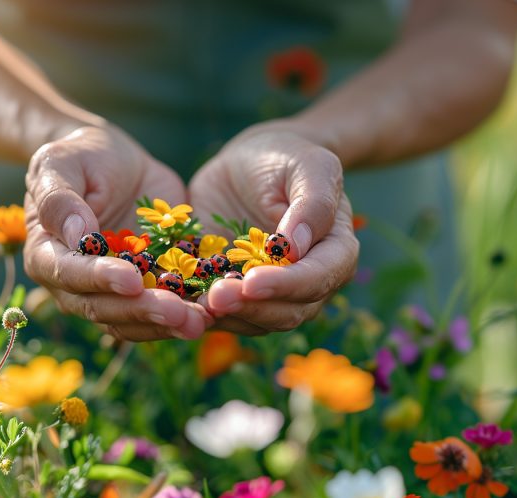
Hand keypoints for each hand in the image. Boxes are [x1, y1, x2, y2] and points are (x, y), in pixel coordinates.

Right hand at [24, 126, 211, 340]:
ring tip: (200, 321)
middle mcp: (75, 284)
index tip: (131, 279)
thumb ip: (59, 199)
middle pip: (104, 307)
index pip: (69, 275)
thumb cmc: (80, 157)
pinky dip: (184, 314)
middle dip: (142, 310)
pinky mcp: (146, 287)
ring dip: (166, 323)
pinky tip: (212, 313)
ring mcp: (111, 292)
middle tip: (178, 312)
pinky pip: (161, 311)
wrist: (114, 160)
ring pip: (133, 319)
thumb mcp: (60, 163)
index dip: (100, 279)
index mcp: (47, 255)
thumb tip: (77, 236)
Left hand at [188, 121, 358, 334]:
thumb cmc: (287, 158)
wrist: (250, 164)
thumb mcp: (308, 165)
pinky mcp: (236, 293)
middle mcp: (308, 282)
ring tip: (196, 301)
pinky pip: (224, 314)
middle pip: (288, 311)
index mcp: (335, 252)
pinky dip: (203, 312)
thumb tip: (295, 247)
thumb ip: (313, 202)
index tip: (252, 282)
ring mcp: (271, 293)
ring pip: (256, 320)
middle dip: (251, 307)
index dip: (286, 285)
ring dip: (227, 316)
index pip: (318, 278)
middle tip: (216, 297)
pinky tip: (181, 302)